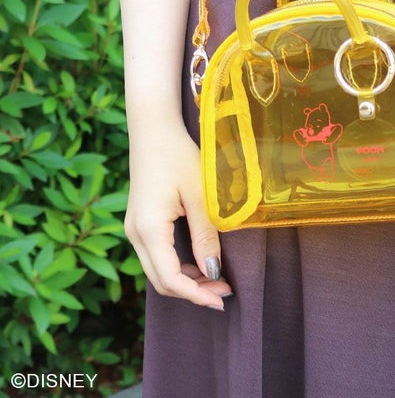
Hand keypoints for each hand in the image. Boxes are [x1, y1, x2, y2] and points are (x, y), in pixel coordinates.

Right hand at [124, 117, 231, 310]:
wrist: (154, 131)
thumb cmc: (179, 157)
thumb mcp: (199, 195)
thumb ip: (206, 235)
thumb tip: (213, 272)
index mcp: (149, 229)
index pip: (170, 278)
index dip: (196, 294)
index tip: (222, 300)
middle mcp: (135, 235)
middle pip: (161, 281)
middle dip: (193, 292)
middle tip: (225, 293)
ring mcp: (134, 230)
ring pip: (157, 271)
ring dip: (186, 281)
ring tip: (218, 281)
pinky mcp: (139, 224)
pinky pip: (156, 256)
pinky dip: (178, 267)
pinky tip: (201, 263)